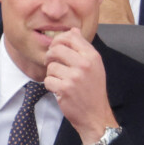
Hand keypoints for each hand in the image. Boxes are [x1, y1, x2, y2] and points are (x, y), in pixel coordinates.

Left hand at [44, 27, 118, 143]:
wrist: (95, 115)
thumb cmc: (93, 89)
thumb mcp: (94, 66)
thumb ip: (83, 48)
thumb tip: (73, 30)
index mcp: (93, 56)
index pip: (72, 37)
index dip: (59, 39)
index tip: (56, 47)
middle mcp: (85, 64)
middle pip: (57, 49)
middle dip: (50, 55)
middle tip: (50, 62)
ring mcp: (75, 77)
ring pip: (51, 66)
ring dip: (52, 74)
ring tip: (60, 80)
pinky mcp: (65, 89)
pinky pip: (48, 80)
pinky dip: (51, 85)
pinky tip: (60, 90)